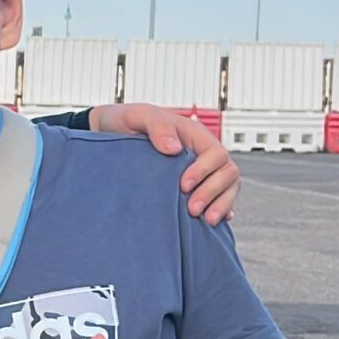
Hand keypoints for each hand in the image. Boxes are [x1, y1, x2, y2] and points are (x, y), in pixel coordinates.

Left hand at [99, 103, 238, 224]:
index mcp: (194, 135)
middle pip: (228, 172)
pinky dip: (220, 209)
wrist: (110, 132)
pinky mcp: (195, 186)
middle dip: (213, 192)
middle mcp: (202, 153)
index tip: (183, 185)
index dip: (204, 171)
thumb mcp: (139, 116)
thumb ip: (157, 126)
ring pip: (228, 187)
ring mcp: (202, 170)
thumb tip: (174, 149)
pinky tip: (212, 221)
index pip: (216, 154)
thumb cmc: (127, 122)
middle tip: (192, 209)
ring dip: (221, 204)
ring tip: (205, 220)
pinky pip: (219, 198)